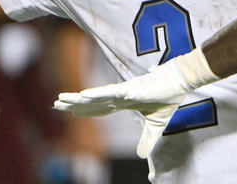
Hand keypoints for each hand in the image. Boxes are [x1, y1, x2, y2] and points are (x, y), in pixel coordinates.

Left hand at [53, 48, 218, 158]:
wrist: (180, 81)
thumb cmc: (168, 96)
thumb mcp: (157, 125)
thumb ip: (147, 139)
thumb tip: (140, 155)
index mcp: (125, 102)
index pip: (100, 108)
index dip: (85, 109)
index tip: (70, 111)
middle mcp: (120, 96)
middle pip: (92, 101)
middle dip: (74, 103)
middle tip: (56, 104)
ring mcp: (123, 91)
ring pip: (95, 96)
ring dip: (78, 98)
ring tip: (61, 98)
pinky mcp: (130, 89)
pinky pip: (110, 92)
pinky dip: (96, 94)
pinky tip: (83, 95)